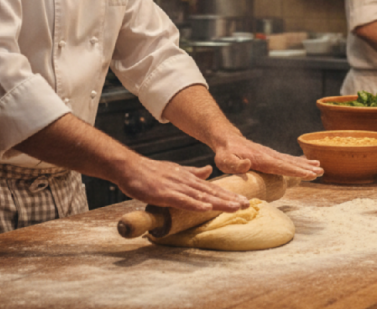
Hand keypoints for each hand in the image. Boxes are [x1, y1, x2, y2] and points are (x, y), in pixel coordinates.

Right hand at [114, 157, 249, 212]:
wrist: (130, 167)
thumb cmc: (151, 172)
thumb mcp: (175, 171)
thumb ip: (193, 173)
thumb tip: (208, 170)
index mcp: (188, 178)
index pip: (212, 189)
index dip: (228, 195)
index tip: (244, 200)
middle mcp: (185, 182)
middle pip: (211, 192)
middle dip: (229, 199)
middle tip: (247, 205)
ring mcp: (175, 187)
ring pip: (201, 196)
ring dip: (218, 202)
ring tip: (234, 207)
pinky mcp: (164, 194)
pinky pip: (181, 200)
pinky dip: (194, 204)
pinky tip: (206, 208)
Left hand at [212, 137, 323, 180]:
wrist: (227, 139)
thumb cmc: (225, 153)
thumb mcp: (224, 160)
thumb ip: (235, 164)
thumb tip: (248, 164)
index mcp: (260, 159)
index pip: (280, 166)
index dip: (294, 171)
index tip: (308, 174)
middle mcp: (269, 155)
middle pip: (289, 163)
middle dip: (305, 168)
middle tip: (320, 172)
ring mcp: (271, 154)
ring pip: (291, 160)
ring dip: (306, 165)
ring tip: (320, 169)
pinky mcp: (271, 156)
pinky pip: (287, 159)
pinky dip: (299, 162)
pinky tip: (309, 163)